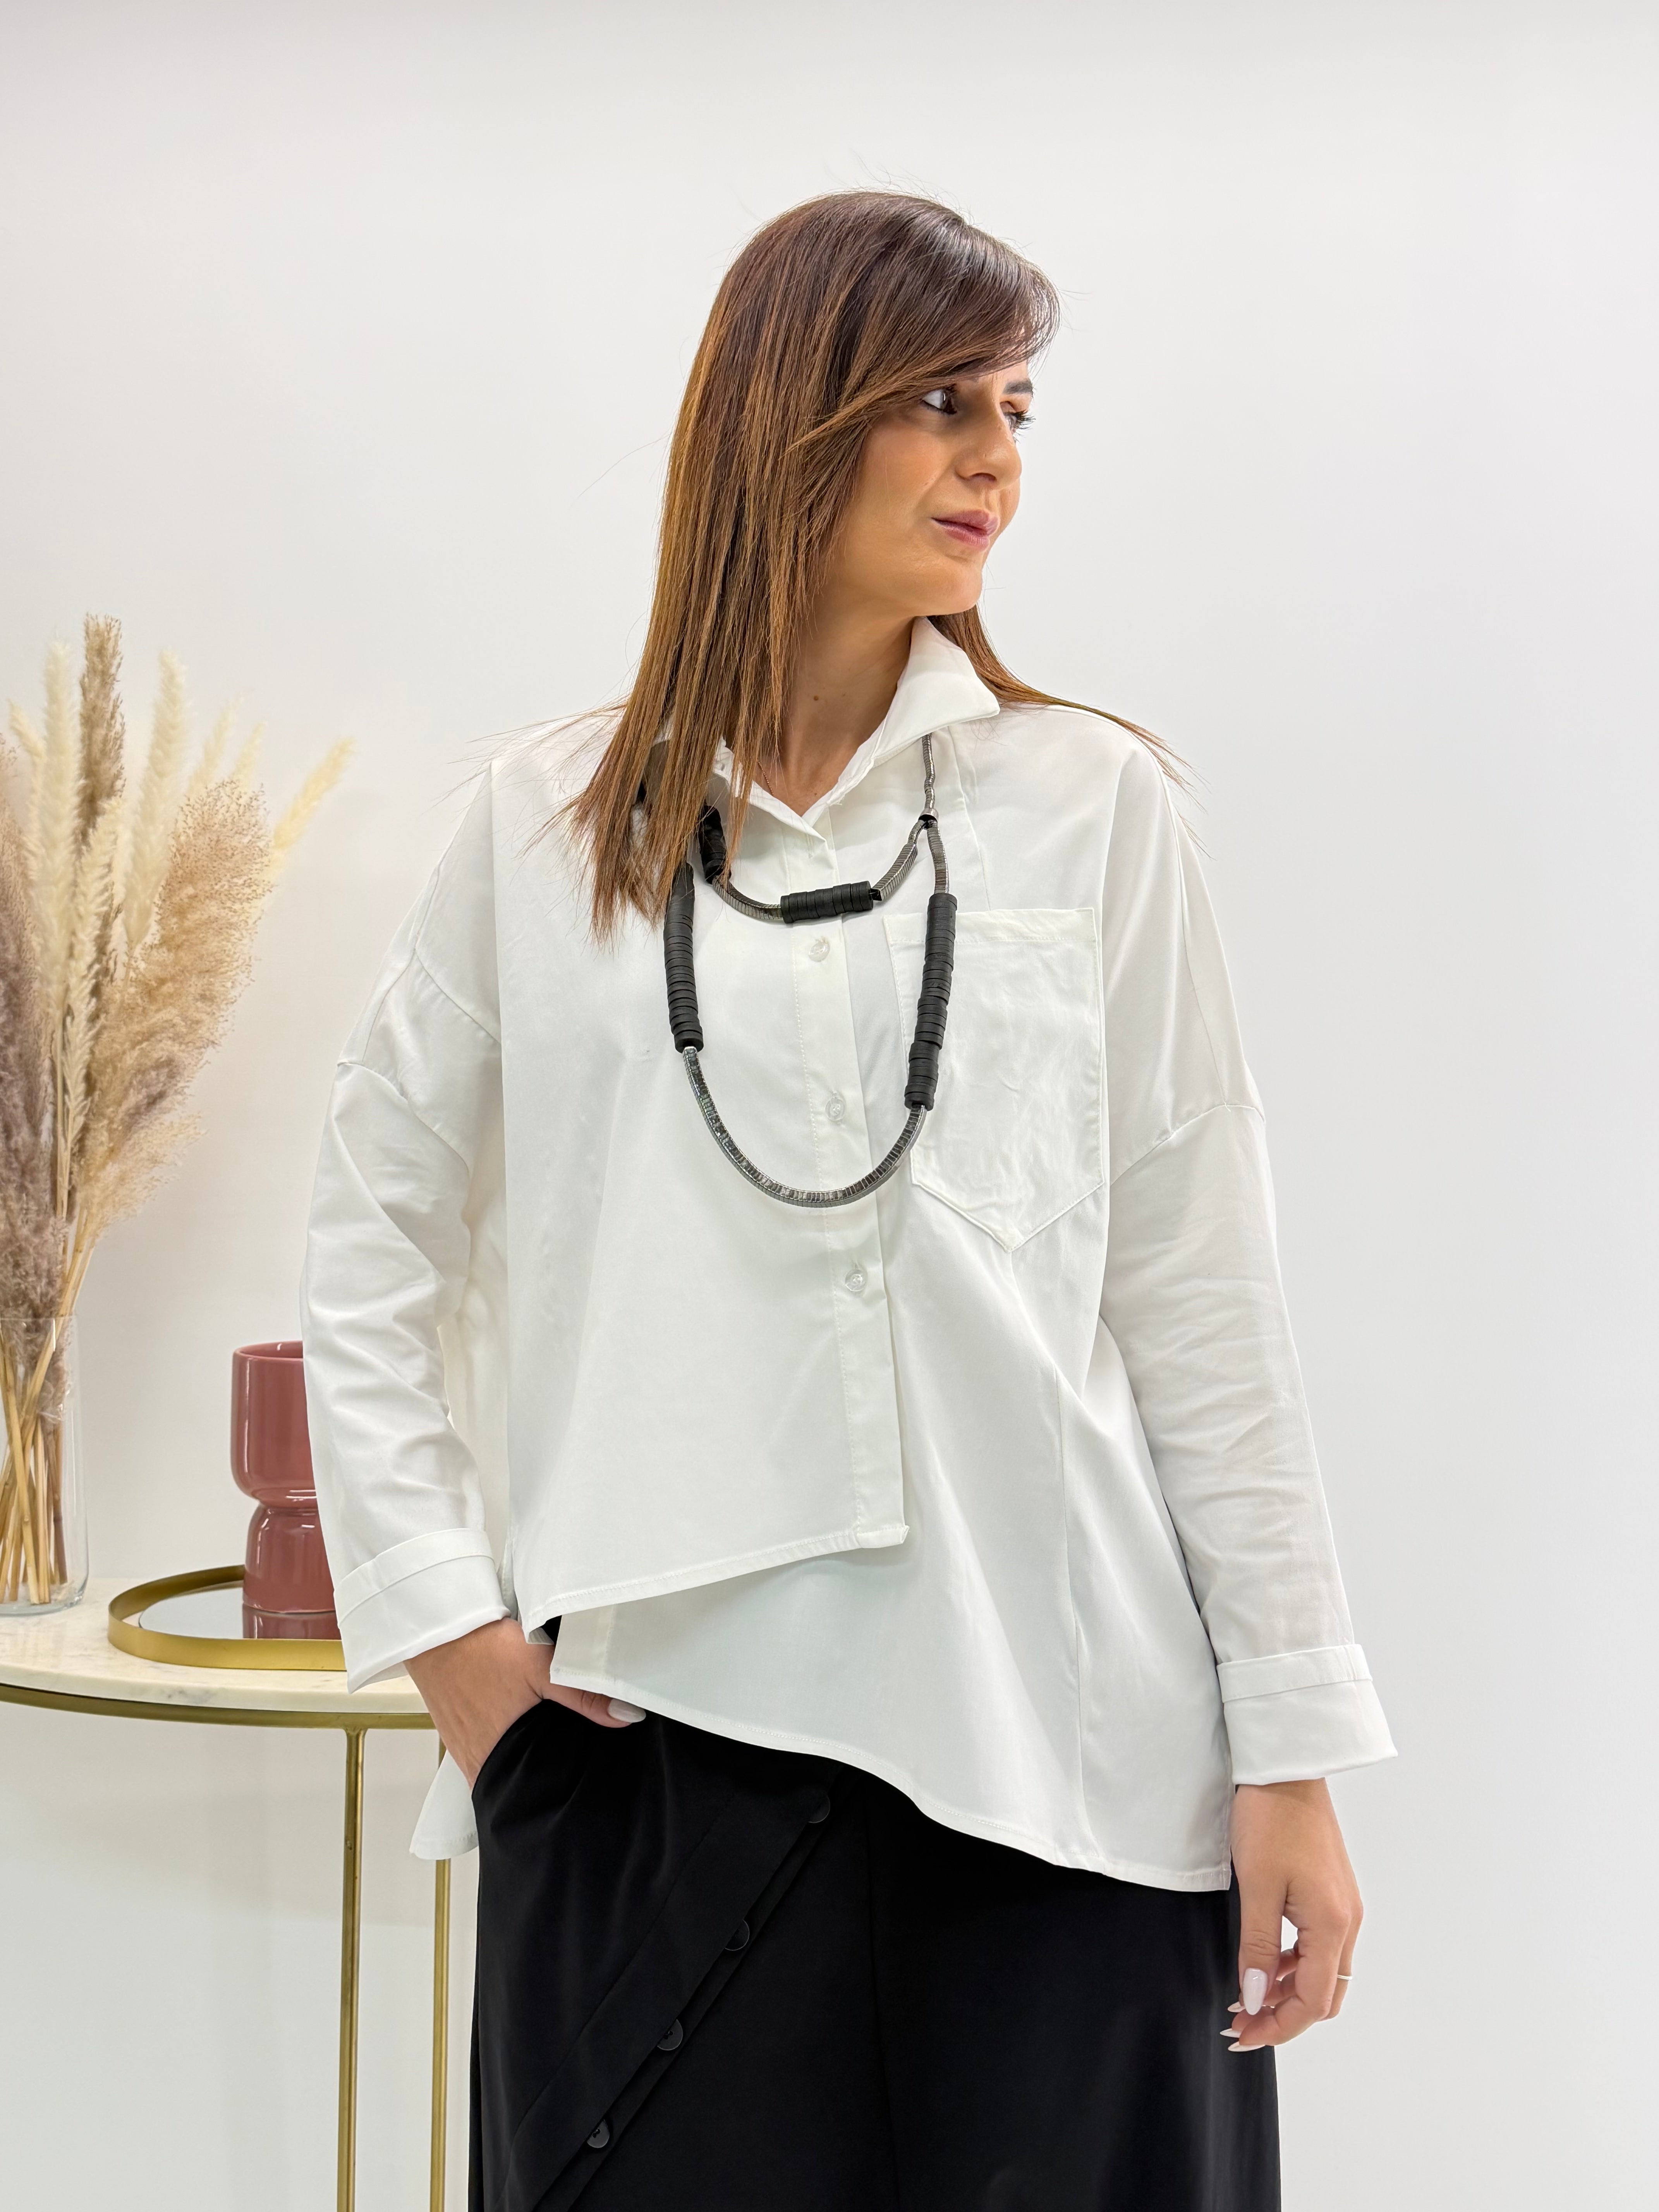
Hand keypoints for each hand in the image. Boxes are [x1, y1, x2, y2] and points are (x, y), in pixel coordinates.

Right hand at [403, 1617, 643, 1787]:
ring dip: (522, 1759)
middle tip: (573, 1771)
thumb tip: (627, 1716)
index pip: (530, 1794)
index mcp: (496, 1757)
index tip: (577, 1797)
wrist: (437, 1627)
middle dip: (543, 1779)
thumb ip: (583, 1695)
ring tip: (551, 1749)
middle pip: (516, 1781)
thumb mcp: (541, 1667)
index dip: (553, 1796)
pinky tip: (519, 1730)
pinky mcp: (455, 1728)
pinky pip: (484, 1748)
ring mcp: (462, 1745)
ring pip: (501, 1764)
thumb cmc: (484, 1648)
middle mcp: (477, 1759)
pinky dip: (503, 1744)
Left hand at [1226, 1779, 1361, 2052]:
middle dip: (1285, 2016)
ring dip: (1289, 1991)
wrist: (1287, 1768)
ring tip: (1246, 1997)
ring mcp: (1344, 1908)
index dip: (1278, 2026)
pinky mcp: (1334, 1894)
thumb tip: (1253, 2000)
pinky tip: (1265, 1962)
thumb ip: (1257, 1948)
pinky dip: (1294, 1964)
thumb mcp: (1257, 1887)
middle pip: (1325, 1995)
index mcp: (1331, 1924)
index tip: (1242, 2036)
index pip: (1313, 2001)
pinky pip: (1320, 1947)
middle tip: (1242, 2023)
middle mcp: (1347, 1921)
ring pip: (1324, 1973)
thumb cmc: (1270, 1820)